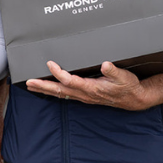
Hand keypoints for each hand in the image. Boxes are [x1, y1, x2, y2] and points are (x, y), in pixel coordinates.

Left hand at [26, 60, 147, 109]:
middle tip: (29, 82)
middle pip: (59, 90)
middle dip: (43, 86)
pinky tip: (47, 89)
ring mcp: (83, 96)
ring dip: (45, 89)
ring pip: (60, 93)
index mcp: (92, 88)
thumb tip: (106, 65)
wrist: (133, 99)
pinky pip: (65, 94)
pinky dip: (54, 92)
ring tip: (31, 86)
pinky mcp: (84, 96)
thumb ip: (114, 71)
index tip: (50, 64)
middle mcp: (85, 94)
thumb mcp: (124, 77)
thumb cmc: (128, 87)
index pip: (70, 81)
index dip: (59, 73)